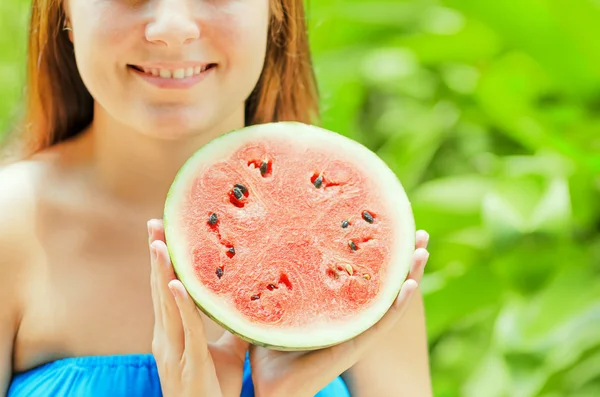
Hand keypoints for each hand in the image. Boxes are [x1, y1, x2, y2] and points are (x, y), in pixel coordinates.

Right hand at [148, 219, 248, 396]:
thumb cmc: (216, 390)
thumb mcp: (229, 352)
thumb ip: (235, 327)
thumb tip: (249, 302)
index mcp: (173, 333)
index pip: (165, 290)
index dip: (163, 262)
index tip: (162, 233)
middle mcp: (166, 338)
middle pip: (159, 290)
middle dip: (157, 257)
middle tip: (155, 223)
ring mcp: (173, 351)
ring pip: (166, 305)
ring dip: (162, 272)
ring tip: (159, 243)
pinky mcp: (188, 363)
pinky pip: (185, 329)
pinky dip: (180, 305)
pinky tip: (176, 284)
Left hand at [248, 230, 430, 396]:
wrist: (272, 390)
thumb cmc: (271, 353)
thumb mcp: (274, 310)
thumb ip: (273, 287)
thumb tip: (259, 253)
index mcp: (337, 310)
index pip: (364, 277)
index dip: (379, 255)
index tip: (390, 228)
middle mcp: (353, 319)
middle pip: (384, 284)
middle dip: (403, 258)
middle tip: (419, 232)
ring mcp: (356, 333)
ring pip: (390, 300)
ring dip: (410, 276)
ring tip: (423, 251)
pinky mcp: (354, 346)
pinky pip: (381, 323)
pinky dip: (397, 304)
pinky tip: (409, 285)